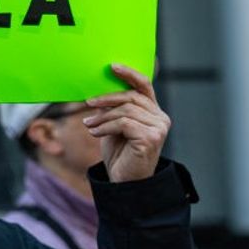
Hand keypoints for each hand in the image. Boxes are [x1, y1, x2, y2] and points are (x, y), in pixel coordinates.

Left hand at [82, 63, 169, 182]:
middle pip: (131, 97)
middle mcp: (161, 118)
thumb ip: (114, 108)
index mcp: (154, 112)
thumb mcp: (115, 125)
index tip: (112, 66)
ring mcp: (159, 128)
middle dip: (106, 98)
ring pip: (125, 110)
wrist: (125, 181)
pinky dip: (105, 126)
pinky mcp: (151, 138)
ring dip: (102, 116)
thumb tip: (99, 90)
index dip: (129, 73)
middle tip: (88, 103)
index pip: (144, 85)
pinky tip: (95, 133)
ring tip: (89, 124)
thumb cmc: (120, 153)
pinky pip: (123, 123)